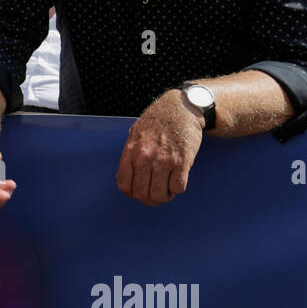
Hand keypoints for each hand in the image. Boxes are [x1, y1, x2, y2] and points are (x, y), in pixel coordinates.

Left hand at [115, 89, 203, 205]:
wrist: (181, 108)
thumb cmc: (157, 122)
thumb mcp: (135, 135)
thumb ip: (130, 156)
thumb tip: (125, 180)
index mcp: (131, 151)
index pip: (124, 186)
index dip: (133, 194)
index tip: (140, 192)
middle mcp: (145, 157)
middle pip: (141, 194)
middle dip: (149, 199)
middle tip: (156, 195)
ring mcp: (163, 160)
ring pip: (159, 195)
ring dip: (164, 197)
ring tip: (167, 189)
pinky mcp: (182, 161)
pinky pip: (178, 187)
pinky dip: (177, 188)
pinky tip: (177, 179)